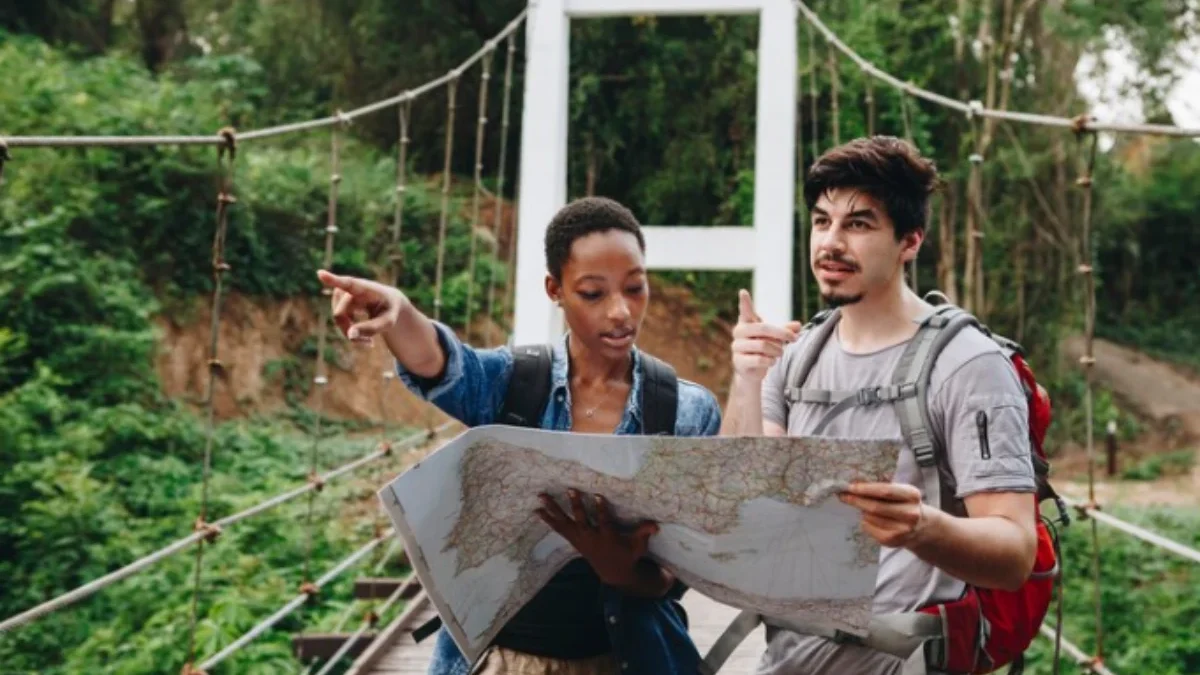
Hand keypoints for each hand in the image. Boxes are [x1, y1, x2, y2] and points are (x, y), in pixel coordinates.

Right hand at [316, 270, 406, 345]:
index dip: (334, 280)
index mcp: (366, 288)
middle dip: (350, 330)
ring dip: (350, 332)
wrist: (388, 303)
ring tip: (368, 340)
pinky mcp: (339, 301)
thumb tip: (349, 335)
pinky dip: (348, 331)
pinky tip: (363, 337)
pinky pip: (338, 320)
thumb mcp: (388, 322)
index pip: (348, 283)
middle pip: (340, 314)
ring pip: (337, 318)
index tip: (320, 274)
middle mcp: (350, 288)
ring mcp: (342, 294)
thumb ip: (371, 328)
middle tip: (370, 344)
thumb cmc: (389, 310)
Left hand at [535, 490, 658, 590]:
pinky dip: (548, 520)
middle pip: (581, 520)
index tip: (598, 495)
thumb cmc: (628, 555)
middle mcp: (591, 539)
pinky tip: (538, 510)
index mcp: (607, 538)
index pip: (604, 522)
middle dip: (576, 505)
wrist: (614, 573)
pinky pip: (559, 529)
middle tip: (570, 490)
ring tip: (542, 498)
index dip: (601, 509)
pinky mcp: (574, 541)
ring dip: (553, 510)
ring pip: (565, 523)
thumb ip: (644, 533)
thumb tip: (656, 525)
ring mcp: (580, 540)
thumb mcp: (638, 546)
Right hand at [731, 289, 801, 380]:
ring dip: (777, 350)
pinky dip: (770, 361)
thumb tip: (798, 325)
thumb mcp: (774, 337)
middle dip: (782, 334)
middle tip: (795, 338)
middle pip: (763, 329)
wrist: (751, 370)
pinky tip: (771, 361)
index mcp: (746, 323)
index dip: (744, 302)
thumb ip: (785, 330)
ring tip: (779, 353)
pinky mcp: (739, 361)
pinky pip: (760, 359)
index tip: (743, 292)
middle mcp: (739, 333)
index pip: (745, 311)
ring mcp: (737, 347)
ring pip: (763, 345)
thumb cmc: (762, 349)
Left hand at [839, 482, 930, 548]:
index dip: (865, 489)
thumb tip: (854, 483)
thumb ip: (881, 486)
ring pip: (870, 518)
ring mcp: (902, 529)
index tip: (850, 487)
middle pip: (876, 507)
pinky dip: (864, 521)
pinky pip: (869, 528)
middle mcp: (910, 513)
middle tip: (842, 495)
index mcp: (912, 495)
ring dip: (862, 511)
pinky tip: (870, 519)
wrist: (919, 526)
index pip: (885, 491)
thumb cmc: (902, 503)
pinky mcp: (892, 540)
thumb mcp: (899, 490)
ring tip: (862, 506)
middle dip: (856, 500)